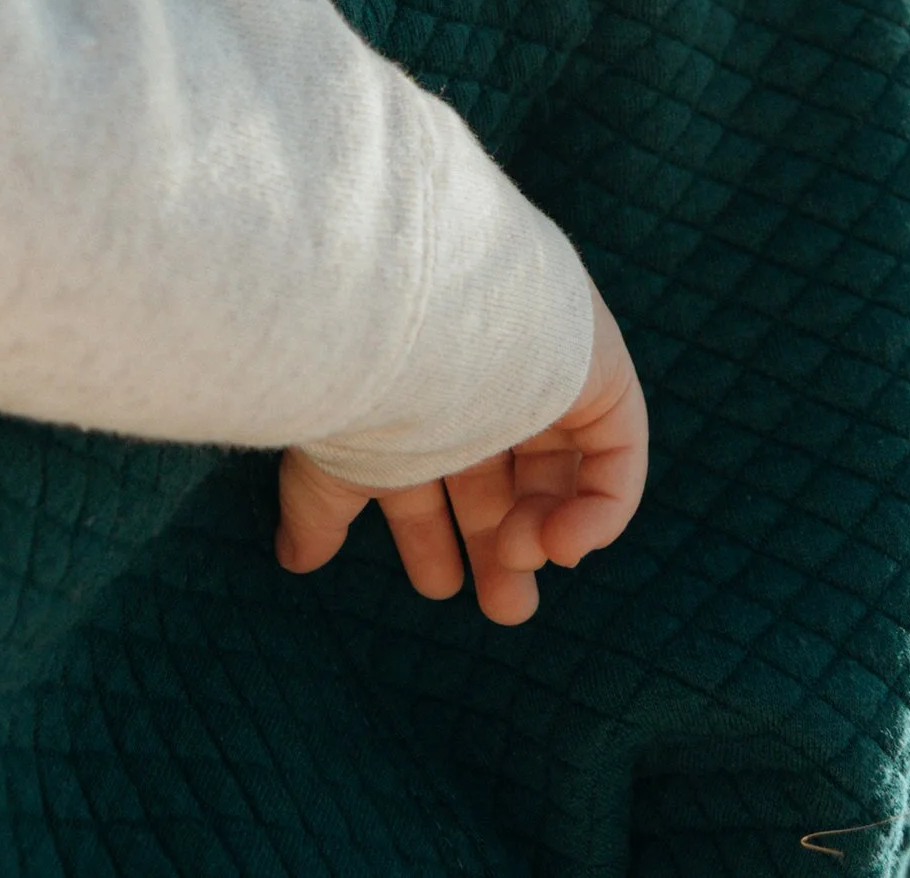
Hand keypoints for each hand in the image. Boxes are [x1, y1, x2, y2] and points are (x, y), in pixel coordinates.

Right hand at [275, 284, 647, 623]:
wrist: (431, 299)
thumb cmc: (372, 374)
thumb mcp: (337, 454)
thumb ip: (318, 509)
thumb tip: (293, 560)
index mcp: (418, 392)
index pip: (430, 468)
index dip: (432, 532)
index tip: (438, 587)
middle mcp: (481, 378)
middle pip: (500, 474)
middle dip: (500, 545)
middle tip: (506, 610)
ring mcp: (544, 373)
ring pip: (557, 470)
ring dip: (542, 529)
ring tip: (521, 558)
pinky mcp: (599, 375)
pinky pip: (616, 456)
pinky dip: (597, 511)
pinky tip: (561, 544)